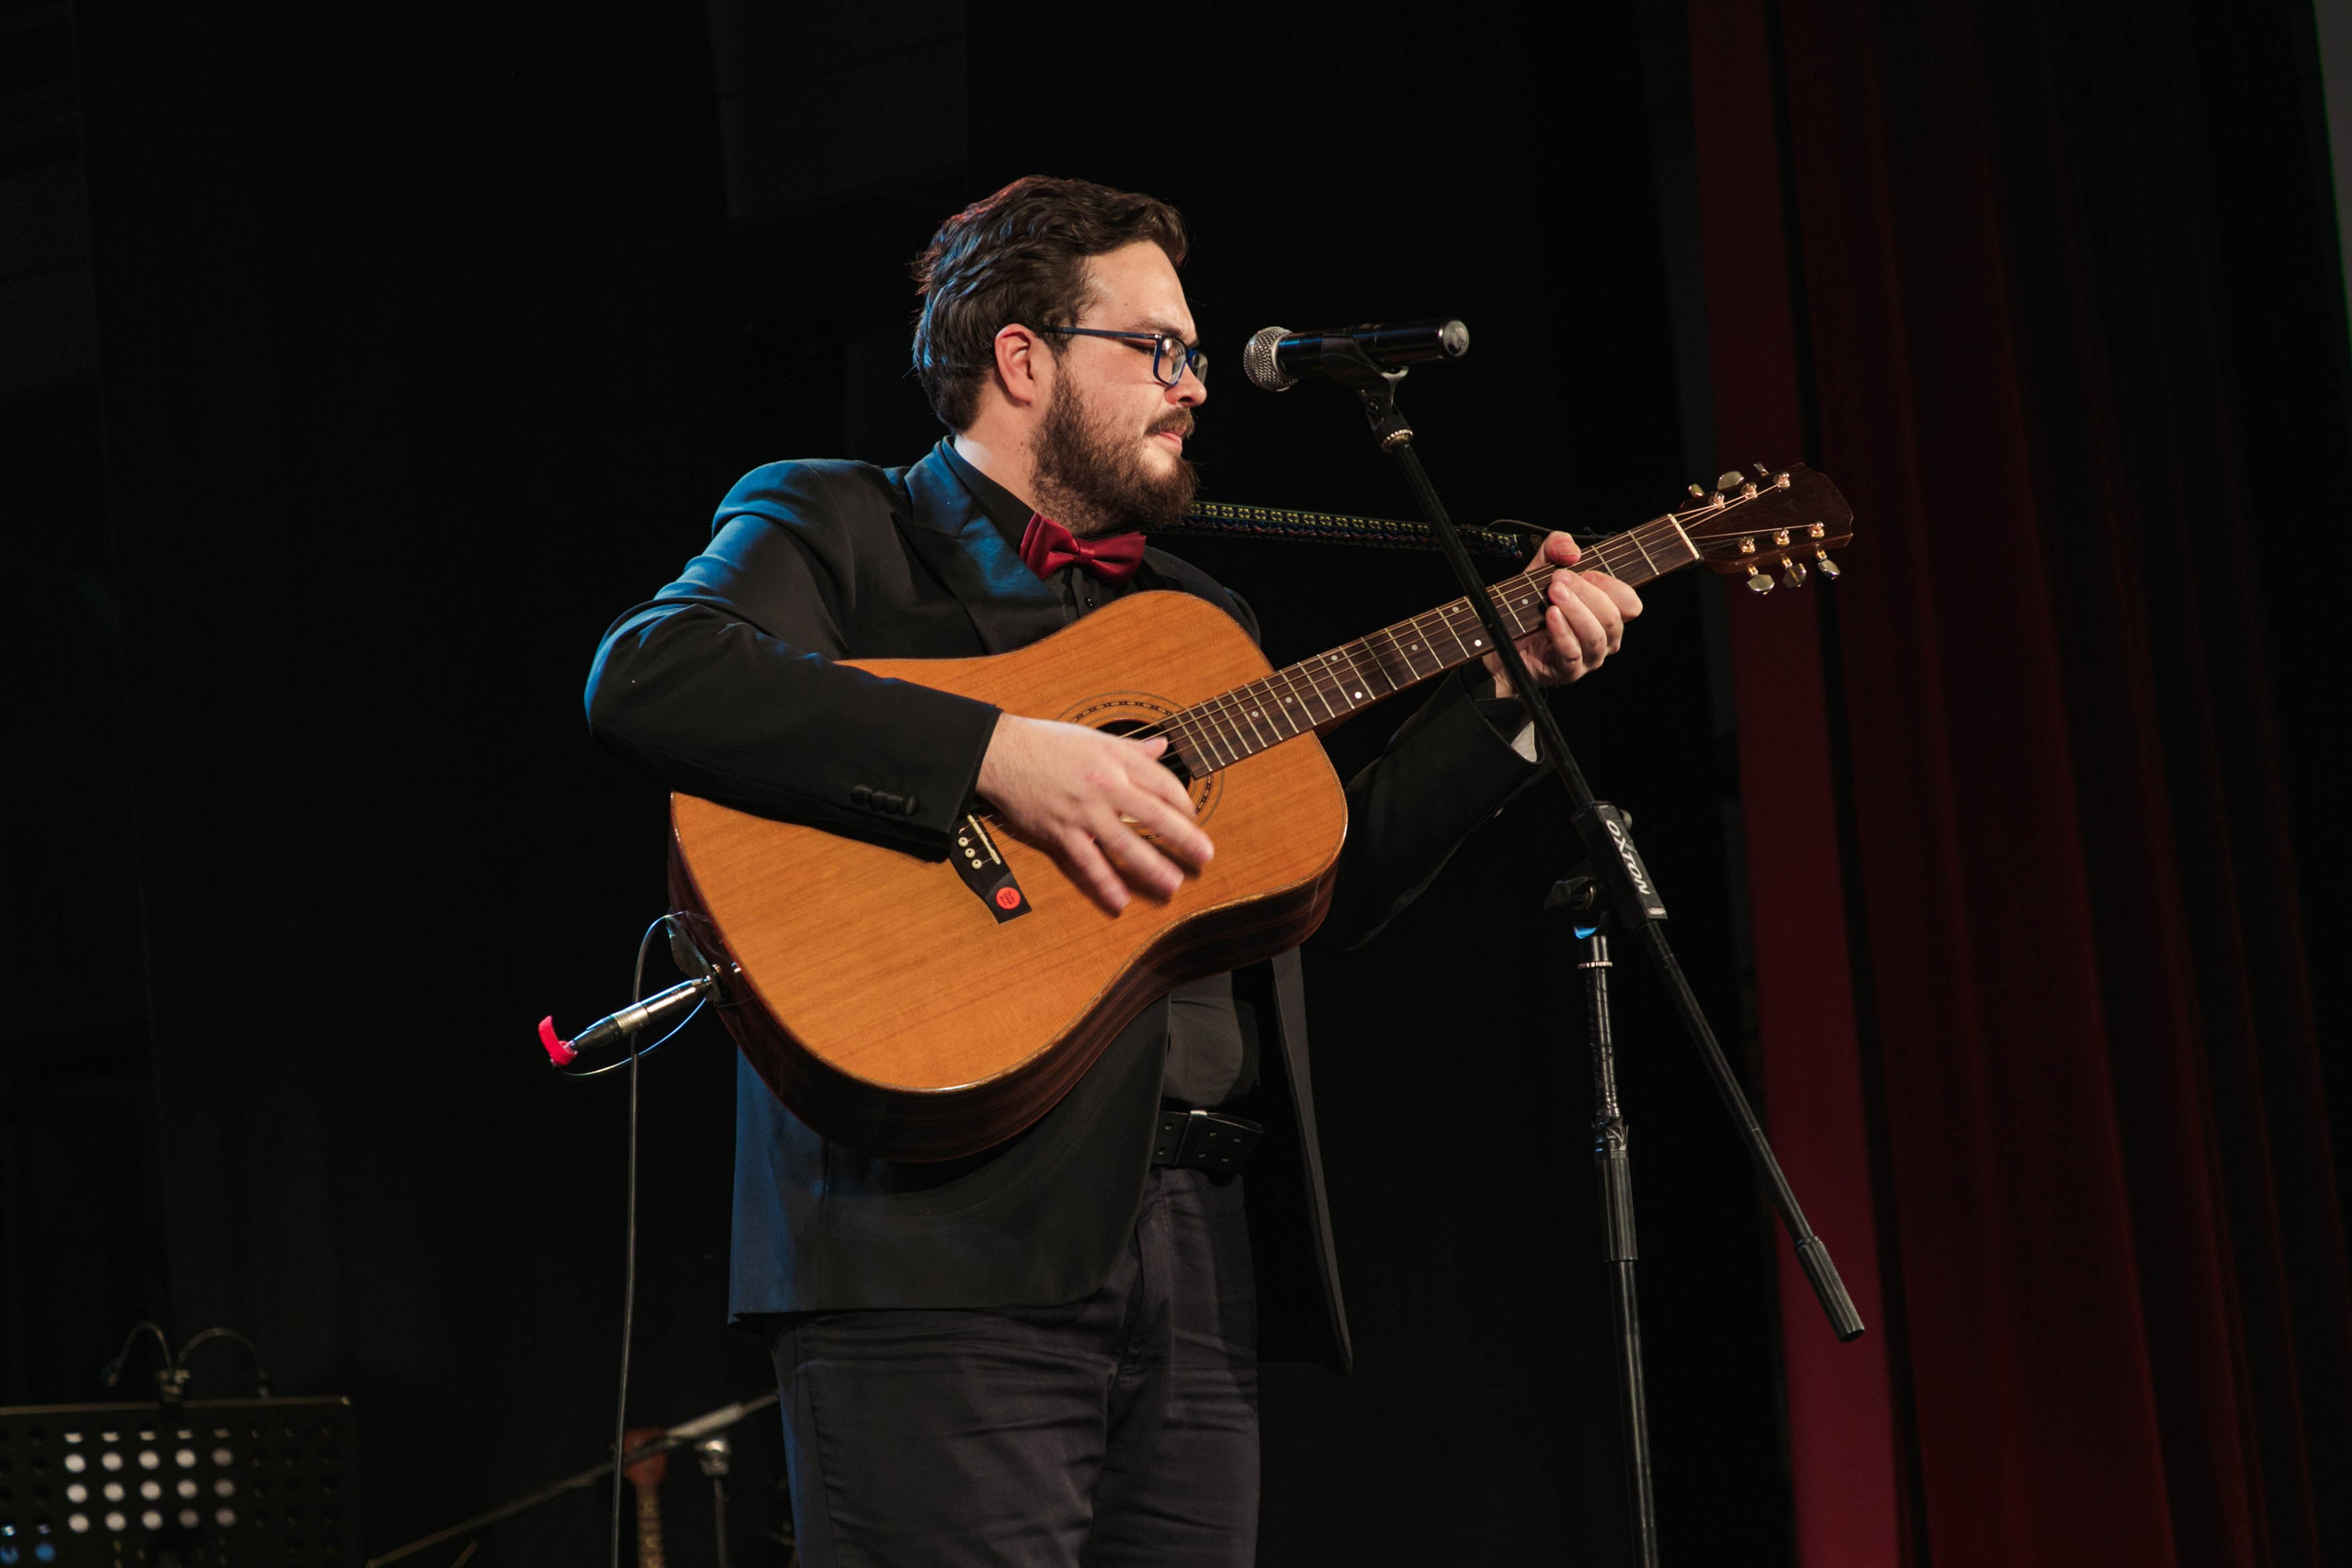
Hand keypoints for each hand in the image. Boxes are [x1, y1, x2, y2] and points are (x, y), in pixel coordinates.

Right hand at [975, 714, 1212, 914]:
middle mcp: (1104, 785)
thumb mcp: (1095, 737)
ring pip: (1124, 843)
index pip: (1162, 784)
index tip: (1192, 819)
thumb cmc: (1047, 742)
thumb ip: (1132, 748)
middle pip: (1153, 815)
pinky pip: (1086, 862)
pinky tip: (1120, 900)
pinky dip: (1104, 883)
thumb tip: (1162, 746)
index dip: (1183, 804)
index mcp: (1115, 759)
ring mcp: (1082, 812)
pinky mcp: (1060, 831)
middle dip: (1183, 838)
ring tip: (1173, 883)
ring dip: (1152, 866)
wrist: (1002, 752)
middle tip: (1204, 855)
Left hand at [1483, 532, 1644, 696]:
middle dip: (1586, 593)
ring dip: (1575, 610)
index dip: (1613, 586)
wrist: (1502, 639)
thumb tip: (1573, 550)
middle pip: (1611, 617)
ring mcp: (1588, 658)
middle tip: (1558, 578)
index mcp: (1607, 615)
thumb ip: (1557, 547)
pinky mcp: (1568, 671)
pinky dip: (1562, 632)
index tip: (1586, 572)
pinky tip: (1550, 615)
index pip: (1630, 604)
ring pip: (1596, 636)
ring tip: (1553, 593)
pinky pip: (1573, 654)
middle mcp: (1604, 639)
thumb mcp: (1542, 568)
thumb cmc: (1531, 605)